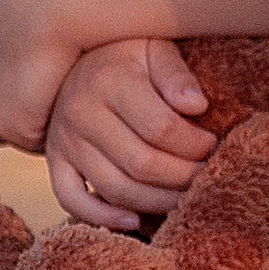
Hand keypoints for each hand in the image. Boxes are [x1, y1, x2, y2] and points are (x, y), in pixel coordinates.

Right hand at [45, 40, 219, 229]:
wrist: (73, 58)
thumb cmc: (127, 55)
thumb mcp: (154, 48)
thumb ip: (176, 74)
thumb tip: (198, 105)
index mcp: (109, 81)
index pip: (161, 128)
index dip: (195, 145)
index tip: (214, 146)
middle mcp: (80, 112)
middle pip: (141, 163)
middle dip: (183, 177)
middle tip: (206, 177)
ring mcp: (63, 141)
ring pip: (114, 187)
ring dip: (156, 202)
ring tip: (184, 198)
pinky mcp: (54, 161)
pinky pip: (71, 199)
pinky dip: (102, 217)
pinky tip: (135, 221)